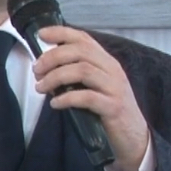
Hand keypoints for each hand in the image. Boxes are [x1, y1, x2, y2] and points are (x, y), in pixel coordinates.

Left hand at [34, 26, 149, 170]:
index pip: (84, 39)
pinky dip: (67, 98)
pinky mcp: (114, 107)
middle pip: (81, 52)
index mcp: (106, 62)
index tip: (41, 34)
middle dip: (53, 58)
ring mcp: (115, 88)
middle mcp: (112, 70)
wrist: (133, 137)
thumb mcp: (95, 86)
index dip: (61, 33)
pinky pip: (88, 97)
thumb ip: (77, 74)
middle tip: (37, 70)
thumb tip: (46, 67)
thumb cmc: (108, 110)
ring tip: (41, 87)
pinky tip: (55, 103)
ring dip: (56, 77)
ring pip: (83, 71)